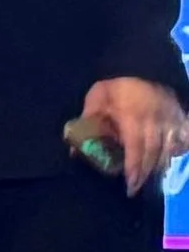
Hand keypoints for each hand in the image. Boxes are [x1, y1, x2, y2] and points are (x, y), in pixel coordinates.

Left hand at [78, 76, 184, 195]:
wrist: (140, 63)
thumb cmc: (115, 84)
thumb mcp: (96, 100)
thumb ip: (88, 124)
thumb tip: (74, 152)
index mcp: (134, 118)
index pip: (137, 149)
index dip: (134, 169)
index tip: (129, 186)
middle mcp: (157, 121)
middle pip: (154, 153)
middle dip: (145, 174)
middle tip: (135, 188)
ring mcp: (172, 119)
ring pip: (169, 149)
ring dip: (159, 166)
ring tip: (149, 180)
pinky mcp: (181, 116)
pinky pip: (184, 138)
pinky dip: (177, 150)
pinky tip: (170, 159)